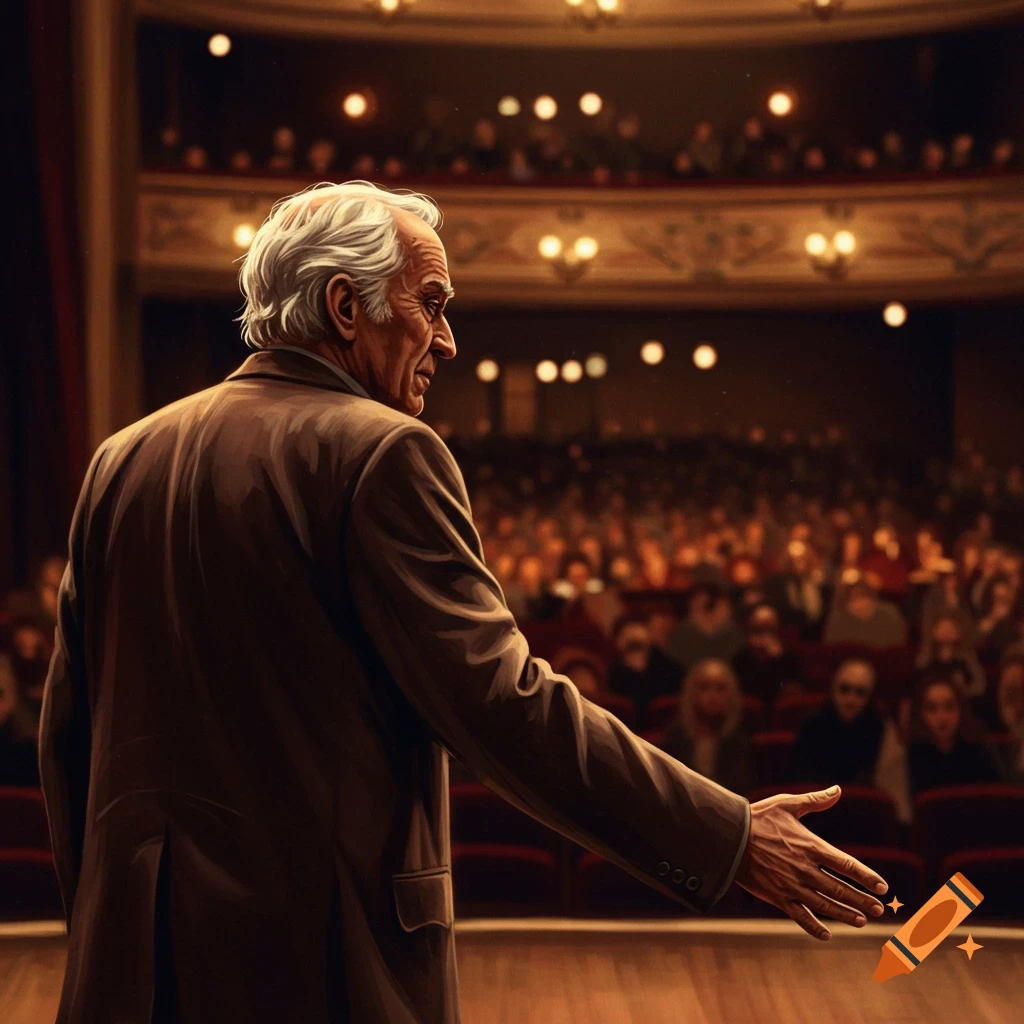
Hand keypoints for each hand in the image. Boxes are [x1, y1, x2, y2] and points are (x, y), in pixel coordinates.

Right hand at [734, 785, 887, 940]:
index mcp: (811, 846)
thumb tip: (837, 789)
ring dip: (845, 914)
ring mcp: (792, 886)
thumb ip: (815, 800)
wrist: (729, 837)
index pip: (847, 865)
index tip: (883, 887)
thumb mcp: (787, 804)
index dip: (867, 877)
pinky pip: (800, 916)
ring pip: (825, 906)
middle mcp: (806, 869)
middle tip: (879, 910)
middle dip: (862, 900)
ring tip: (861, 921)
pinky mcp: (778, 897)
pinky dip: (814, 927)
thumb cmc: (758, 817)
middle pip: (841, 889)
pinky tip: (826, 935)